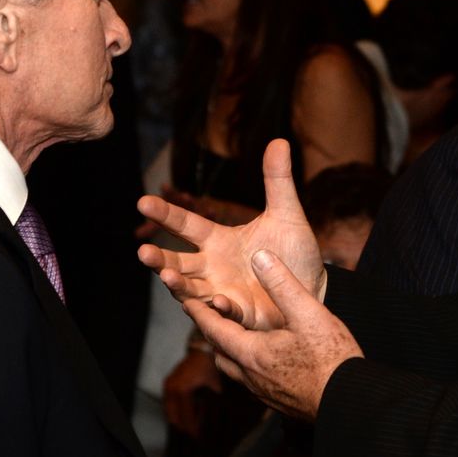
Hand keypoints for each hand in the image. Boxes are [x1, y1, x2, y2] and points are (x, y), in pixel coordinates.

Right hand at [138, 139, 325, 329]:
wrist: (315, 287)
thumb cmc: (294, 251)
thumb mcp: (287, 213)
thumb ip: (277, 180)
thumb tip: (279, 140)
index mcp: (219, 241)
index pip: (186, 225)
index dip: (166, 214)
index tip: (143, 201)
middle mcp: (213, 268)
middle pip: (177, 262)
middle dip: (159, 259)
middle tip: (142, 252)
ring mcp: (223, 293)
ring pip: (191, 290)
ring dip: (178, 285)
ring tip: (167, 276)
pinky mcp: (240, 315)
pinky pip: (226, 314)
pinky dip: (221, 308)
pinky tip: (221, 301)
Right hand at [162, 348, 221, 437]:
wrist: (203, 348)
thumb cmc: (211, 365)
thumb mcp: (216, 386)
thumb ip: (214, 404)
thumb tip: (214, 422)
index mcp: (182, 390)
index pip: (186, 417)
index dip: (193, 429)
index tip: (198, 437)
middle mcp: (172, 388)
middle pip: (174, 417)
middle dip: (185, 427)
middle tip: (196, 433)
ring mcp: (168, 385)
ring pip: (170, 411)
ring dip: (180, 419)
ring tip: (194, 424)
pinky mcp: (168, 382)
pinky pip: (170, 402)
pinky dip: (178, 410)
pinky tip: (191, 411)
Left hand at [187, 248, 362, 420]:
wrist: (350, 401)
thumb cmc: (331, 358)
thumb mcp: (308, 312)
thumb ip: (282, 284)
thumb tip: (260, 255)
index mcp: (252, 353)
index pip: (215, 330)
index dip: (200, 313)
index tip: (186, 300)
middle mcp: (252, 377)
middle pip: (220, 353)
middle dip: (212, 333)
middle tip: (208, 316)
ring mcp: (265, 393)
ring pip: (235, 369)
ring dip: (229, 350)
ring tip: (234, 336)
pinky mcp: (279, 401)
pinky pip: (252, 381)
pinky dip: (247, 364)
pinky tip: (263, 358)